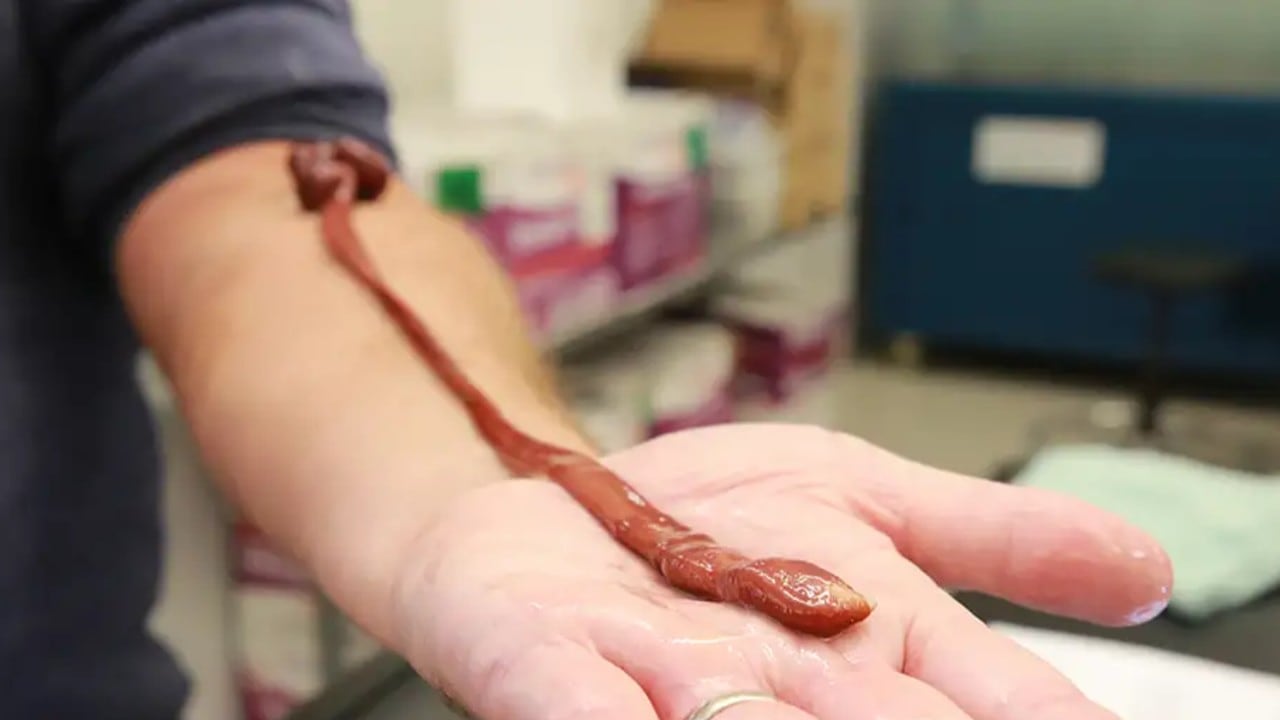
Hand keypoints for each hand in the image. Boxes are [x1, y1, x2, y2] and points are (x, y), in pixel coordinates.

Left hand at [391, 424, 1171, 719]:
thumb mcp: (869, 499)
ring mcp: (668, 688)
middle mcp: (786, 692)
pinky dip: (609, 719)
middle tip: (924, 714)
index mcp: (877, 651)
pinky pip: (585, 710)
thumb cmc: (710, 519)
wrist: (559, 502)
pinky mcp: (560, 676)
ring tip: (814, 711)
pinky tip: (643, 717)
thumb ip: (997, 538)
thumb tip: (1146, 574)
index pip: (995, 701)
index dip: (1041, 714)